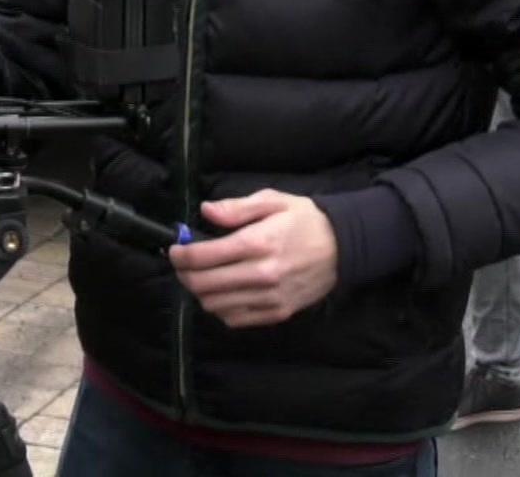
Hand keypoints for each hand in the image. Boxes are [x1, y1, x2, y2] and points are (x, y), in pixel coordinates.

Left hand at [167, 190, 337, 327]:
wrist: (345, 248)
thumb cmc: (306, 220)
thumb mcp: (273, 201)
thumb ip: (237, 207)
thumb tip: (205, 212)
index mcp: (258, 242)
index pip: (204, 256)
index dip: (181, 254)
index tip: (175, 249)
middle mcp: (261, 274)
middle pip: (204, 284)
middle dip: (185, 274)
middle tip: (184, 264)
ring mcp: (270, 297)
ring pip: (215, 305)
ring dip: (201, 292)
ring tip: (202, 277)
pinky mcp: (277, 313)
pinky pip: (235, 319)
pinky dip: (221, 308)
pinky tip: (223, 293)